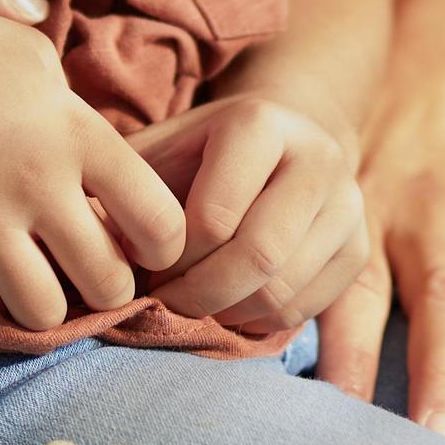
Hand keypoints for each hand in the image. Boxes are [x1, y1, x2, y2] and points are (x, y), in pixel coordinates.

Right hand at [0, 8, 190, 332]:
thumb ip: (80, 118)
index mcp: (77, 134)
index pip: (161, 220)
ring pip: (41, 313)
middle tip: (84, 272)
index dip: (164, 246)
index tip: (143, 244)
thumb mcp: (38, 62)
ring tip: (30, 282)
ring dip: (40, 306)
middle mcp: (37, 182)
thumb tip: (113, 164)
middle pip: (107, 284)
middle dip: (105, 289)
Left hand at [131, 96, 367, 333]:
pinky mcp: (358, 247)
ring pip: (283, 289)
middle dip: (201, 295)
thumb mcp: (159, 152)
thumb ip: (123, 190)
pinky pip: (306, 309)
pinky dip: (260, 323)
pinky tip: (232, 305)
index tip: (146, 268)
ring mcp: (348, 203)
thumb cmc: (200, 154)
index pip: (214, 217)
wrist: (280, 139)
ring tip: (196, 303)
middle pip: (257, 257)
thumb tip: (86, 245)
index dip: (171, 259)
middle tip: (168, 303)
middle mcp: (318, 156)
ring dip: (227, 313)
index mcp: (261, 122)